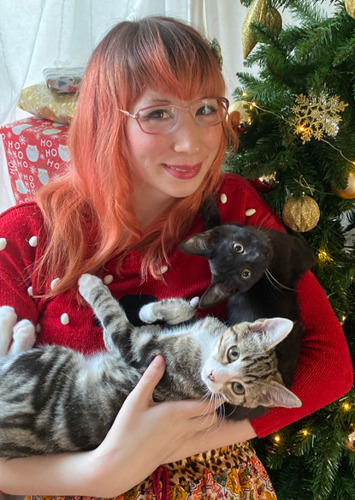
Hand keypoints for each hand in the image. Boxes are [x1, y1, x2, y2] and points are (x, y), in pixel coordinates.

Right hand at [90, 355, 221, 495]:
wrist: (119, 465)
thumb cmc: (126, 430)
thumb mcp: (135, 400)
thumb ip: (150, 378)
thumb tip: (161, 357)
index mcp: (177, 414)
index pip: (208, 405)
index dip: (217, 396)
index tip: (219, 383)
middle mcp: (184, 428)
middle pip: (212, 418)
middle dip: (216, 406)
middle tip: (214, 392)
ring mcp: (181, 442)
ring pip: (206, 430)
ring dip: (209, 418)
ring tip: (205, 405)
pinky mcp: (176, 451)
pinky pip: (196, 438)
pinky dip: (200, 429)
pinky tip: (191, 422)